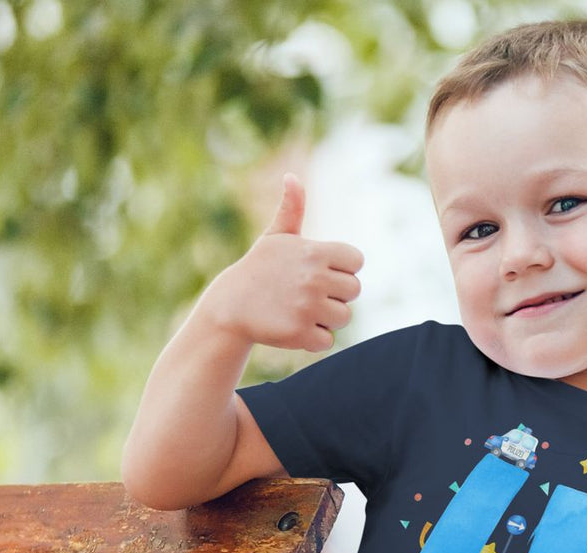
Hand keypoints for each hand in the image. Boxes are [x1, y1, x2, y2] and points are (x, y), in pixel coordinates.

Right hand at [207, 172, 363, 352]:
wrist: (230, 306)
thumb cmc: (259, 269)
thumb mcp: (275, 238)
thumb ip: (292, 209)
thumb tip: (292, 177)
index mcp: (315, 252)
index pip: (356, 261)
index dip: (342, 269)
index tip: (321, 272)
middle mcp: (314, 278)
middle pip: (354, 291)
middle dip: (335, 294)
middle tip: (308, 293)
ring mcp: (308, 307)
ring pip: (344, 317)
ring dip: (326, 317)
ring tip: (300, 309)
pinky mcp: (301, 333)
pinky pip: (328, 340)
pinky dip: (314, 338)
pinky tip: (294, 326)